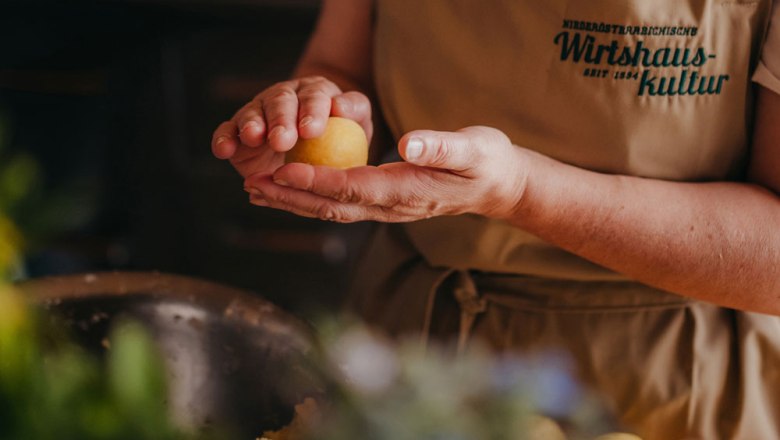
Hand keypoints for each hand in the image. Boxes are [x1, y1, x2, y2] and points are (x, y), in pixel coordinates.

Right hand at [211, 76, 372, 177]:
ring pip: (252, 113)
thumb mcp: (358, 123)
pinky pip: (227, 132)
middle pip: (280, 101)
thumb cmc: (343, 137)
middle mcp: (284, 97)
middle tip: (281, 140)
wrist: (316, 151)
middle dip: (280, 120)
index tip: (311, 131)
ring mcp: (259, 113)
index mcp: (315, 91)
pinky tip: (223, 150)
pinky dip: (223, 139)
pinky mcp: (238, 133)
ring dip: (251, 125)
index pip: (314, 96)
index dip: (311, 111)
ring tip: (253, 137)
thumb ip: (354, 110)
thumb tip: (341, 106)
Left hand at [243, 126, 529, 222]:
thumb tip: (408, 144)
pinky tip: (291, 189)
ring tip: (258, 191)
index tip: (282, 172)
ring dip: (293, 202)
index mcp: (404, 192)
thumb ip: (440, 147)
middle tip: (252, 186)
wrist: (497, 186)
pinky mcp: (384, 202)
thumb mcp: (472, 149)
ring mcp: (386, 208)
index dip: (314, 182)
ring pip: (331, 209)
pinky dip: (310, 197)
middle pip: (330, 207)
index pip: (350, 188)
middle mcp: (389, 207)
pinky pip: (340, 203)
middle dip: (290, 198)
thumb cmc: (486, 162)